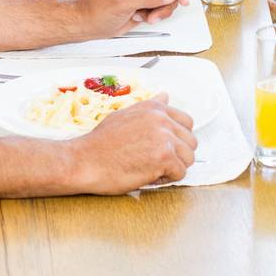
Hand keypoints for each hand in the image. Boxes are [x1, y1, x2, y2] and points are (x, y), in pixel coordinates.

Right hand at [70, 95, 197, 191]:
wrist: (84, 161)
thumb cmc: (101, 143)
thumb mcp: (125, 115)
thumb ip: (149, 107)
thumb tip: (165, 96)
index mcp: (155, 108)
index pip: (186, 122)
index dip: (177, 139)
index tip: (162, 148)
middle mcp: (162, 120)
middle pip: (190, 142)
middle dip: (177, 155)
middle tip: (155, 161)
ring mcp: (164, 138)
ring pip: (188, 158)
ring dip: (173, 168)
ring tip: (150, 169)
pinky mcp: (164, 157)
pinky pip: (180, 173)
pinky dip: (166, 179)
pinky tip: (148, 176)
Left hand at [79, 0, 188, 36]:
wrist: (90, 23)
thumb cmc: (98, 9)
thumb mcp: (123, 1)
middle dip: (169, 0)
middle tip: (159, 13)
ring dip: (162, 10)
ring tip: (147, 16)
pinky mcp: (148, 1)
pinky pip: (164, 6)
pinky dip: (158, 14)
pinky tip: (143, 16)